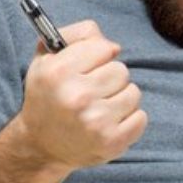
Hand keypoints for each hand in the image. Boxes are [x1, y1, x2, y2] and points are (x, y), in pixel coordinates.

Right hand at [18, 19, 147, 170]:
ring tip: (100, 108)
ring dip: (121, 98)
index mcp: (58, 72)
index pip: (104, 47)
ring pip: (133, 93)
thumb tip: (114, 47)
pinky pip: (141, 117)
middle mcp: (76, 96)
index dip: (97, 56)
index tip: (87, 68)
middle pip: (121, 70)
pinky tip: (109, 123)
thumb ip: (77, 36)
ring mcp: (96, 121)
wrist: (41, 147)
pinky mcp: (111, 142)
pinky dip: (130, 119)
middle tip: (91, 92)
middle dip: (109, 78)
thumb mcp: (47, 58)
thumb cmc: (49, 96)